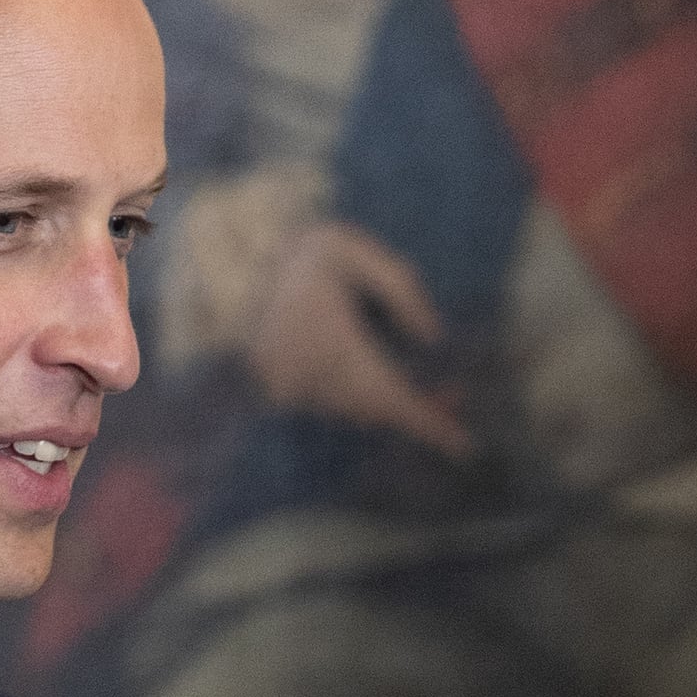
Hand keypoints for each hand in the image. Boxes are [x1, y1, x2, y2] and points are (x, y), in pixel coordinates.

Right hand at [246, 221, 472, 457]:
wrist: (231, 264)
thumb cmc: (303, 254)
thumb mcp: (355, 250)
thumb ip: (401, 288)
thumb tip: (432, 336)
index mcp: (333, 341)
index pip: (389, 398)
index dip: (428, 425)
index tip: (465, 447)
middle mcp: (310, 375)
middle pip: (376, 411)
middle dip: (417, 409)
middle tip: (453, 395)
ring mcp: (290, 388)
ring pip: (353, 410)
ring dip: (385, 401)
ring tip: (420, 384)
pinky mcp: (278, 390)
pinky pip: (330, 403)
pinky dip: (355, 396)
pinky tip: (365, 371)